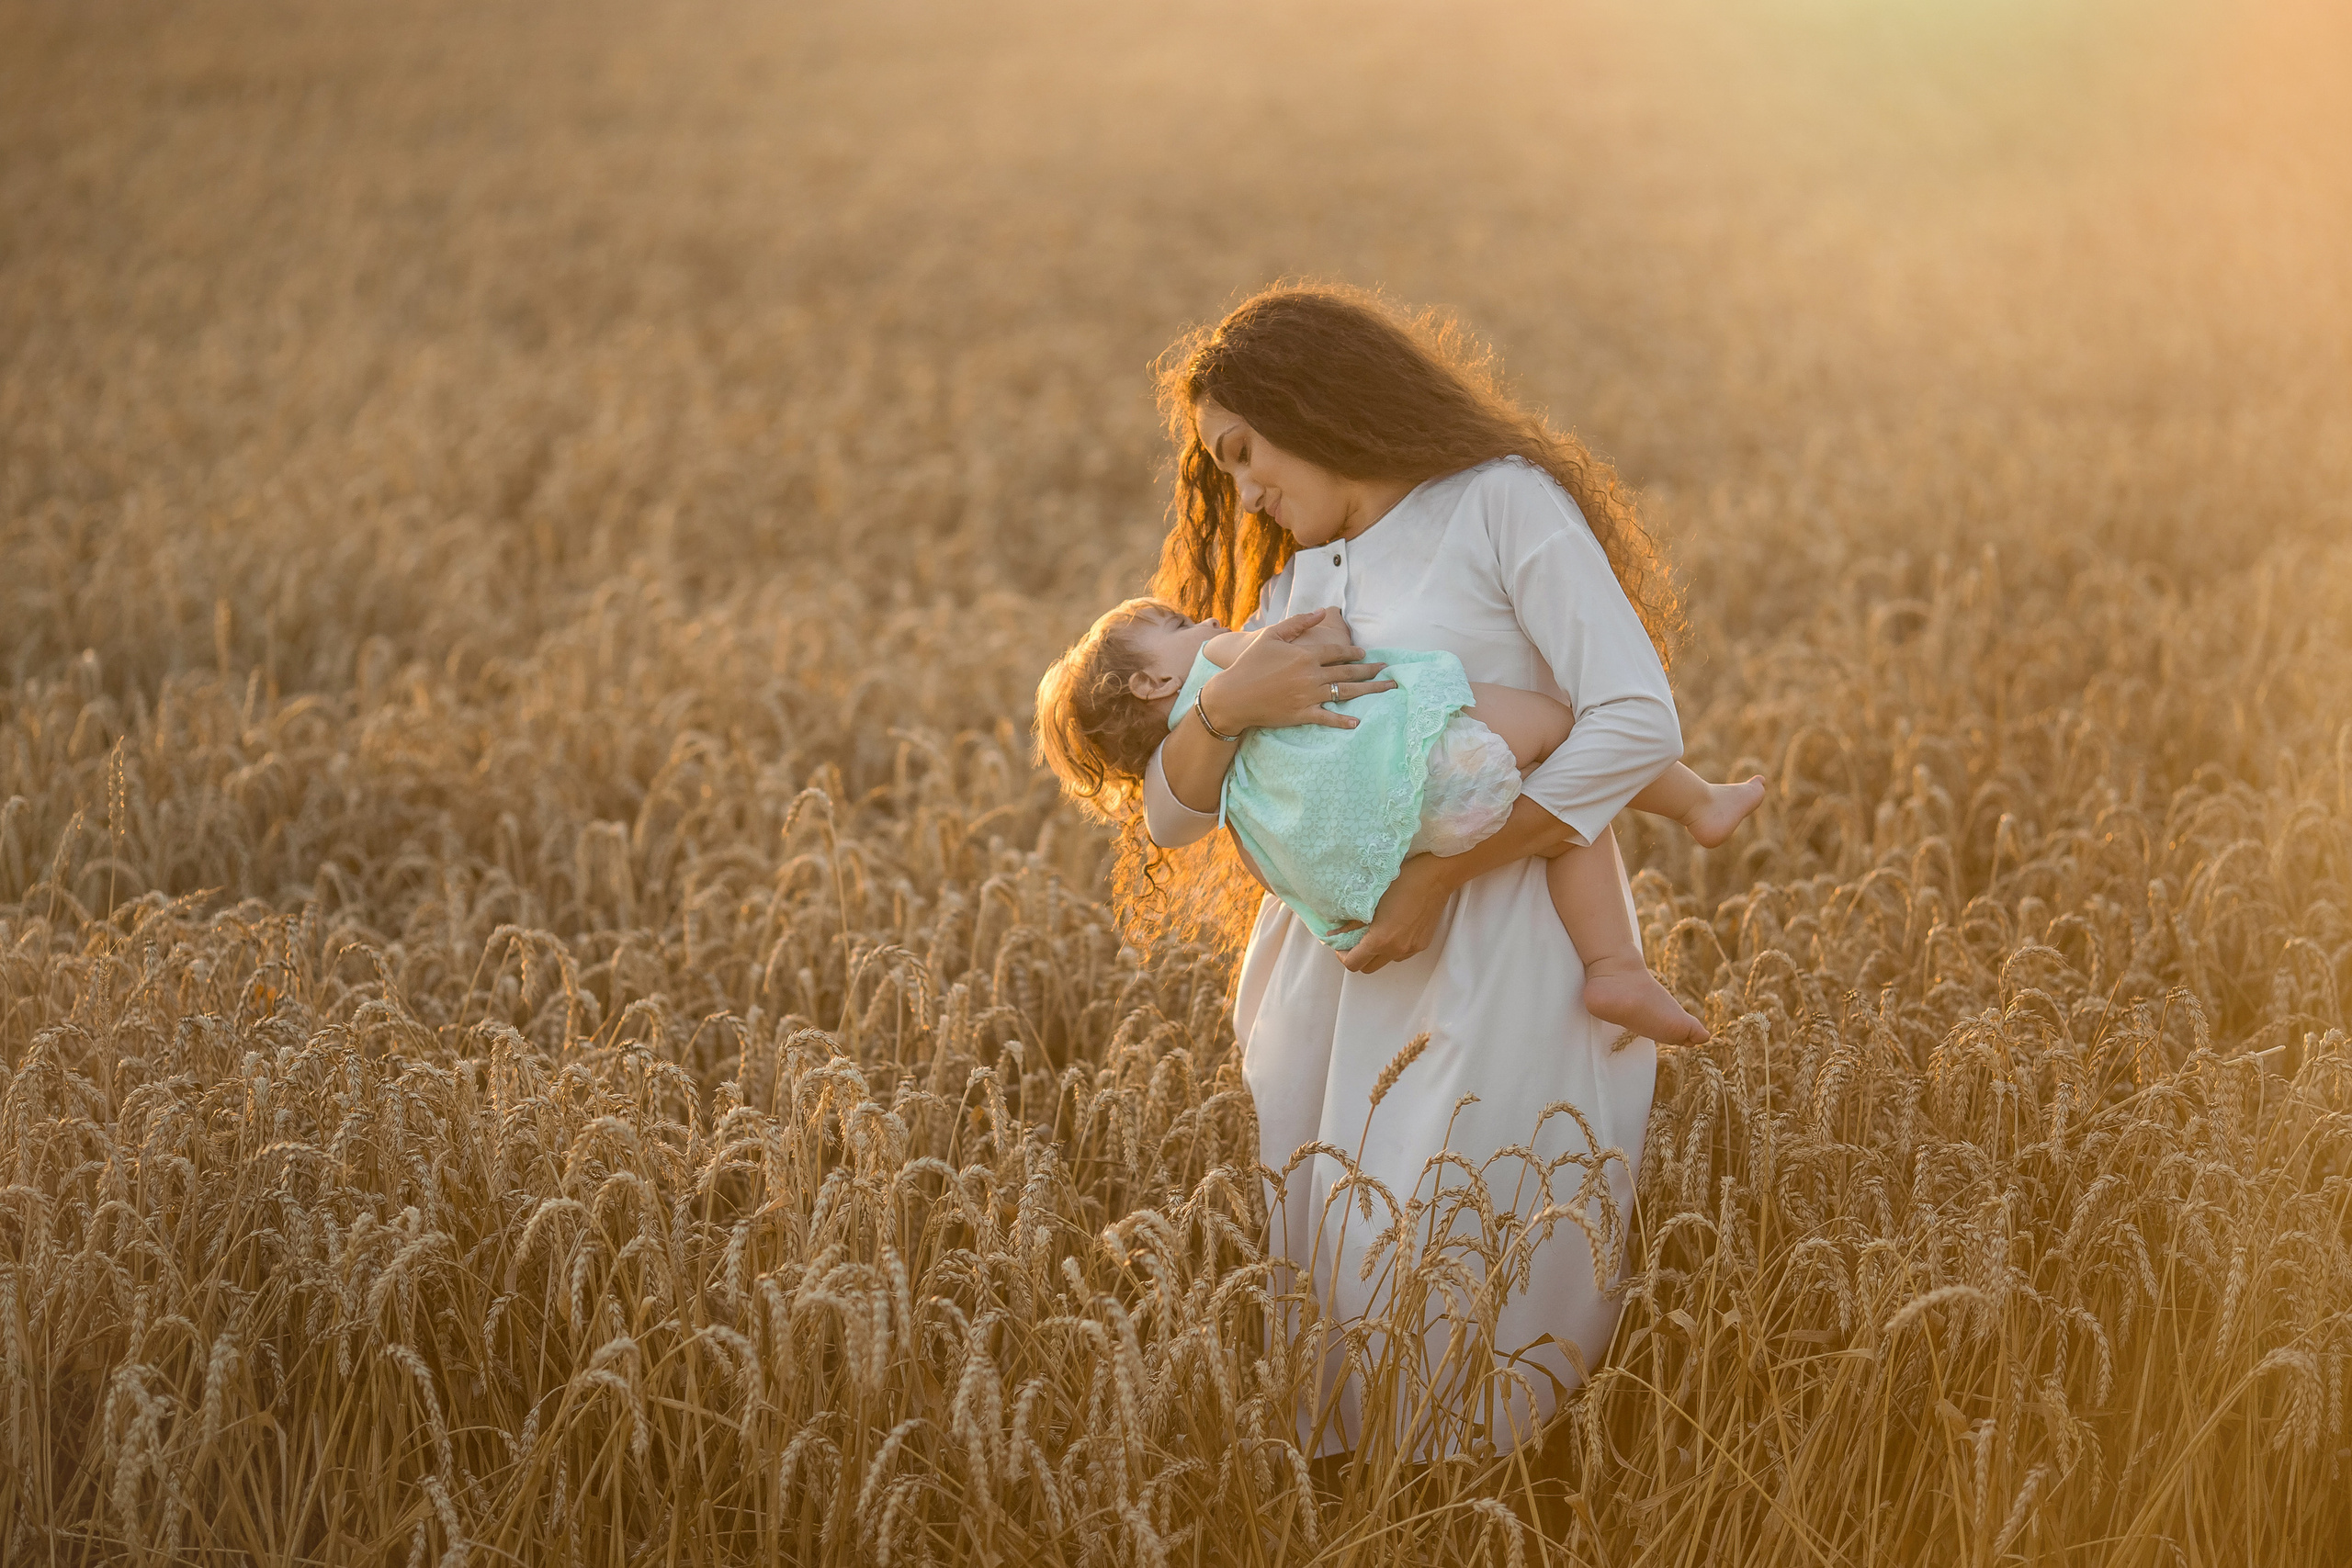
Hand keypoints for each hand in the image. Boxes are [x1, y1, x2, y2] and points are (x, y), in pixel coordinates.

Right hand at [1202, 608, 1394, 732]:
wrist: (1233, 695)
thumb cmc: (1250, 663)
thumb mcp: (1272, 636)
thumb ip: (1298, 623)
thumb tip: (1322, 612)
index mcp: (1305, 655)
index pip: (1337, 652)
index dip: (1353, 651)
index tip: (1364, 653)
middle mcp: (1311, 675)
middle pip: (1348, 672)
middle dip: (1370, 670)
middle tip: (1386, 670)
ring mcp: (1308, 696)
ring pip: (1345, 693)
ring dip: (1369, 690)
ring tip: (1387, 688)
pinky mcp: (1302, 714)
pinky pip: (1327, 718)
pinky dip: (1343, 721)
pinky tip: (1357, 722)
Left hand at [1336, 852, 1460, 972]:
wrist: (1435, 877)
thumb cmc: (1402, 882)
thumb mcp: (1371, 900)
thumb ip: (1351, 922)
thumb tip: (1334, 934)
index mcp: (1380, 940)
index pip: (1353, 964)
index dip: (1342, 955)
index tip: (1340, 943)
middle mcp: (1396, 950)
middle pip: (1367, 968)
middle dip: (1357, 957)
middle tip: (1354, 939)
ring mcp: (1411, 949)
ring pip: (1385, 961)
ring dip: (1376, 953)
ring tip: (1375, 932)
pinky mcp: (1422, 945)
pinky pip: (1401, 955)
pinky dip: (1392, 948)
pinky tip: (1393, 929)